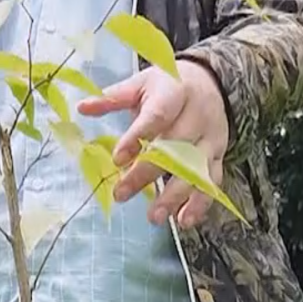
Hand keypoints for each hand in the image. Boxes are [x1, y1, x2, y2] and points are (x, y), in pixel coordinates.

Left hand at [76, 59, 229, 229]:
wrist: (209, 81)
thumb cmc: (167, 85)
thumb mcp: (140, 83)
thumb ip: (113, 98)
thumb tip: (82, 108)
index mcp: (176, 91)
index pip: (158, 116)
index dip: (138, 137)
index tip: (118, 159)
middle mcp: (198, 115)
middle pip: (175, 148)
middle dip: (147, 173)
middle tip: (122, 194)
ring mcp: (212, 137)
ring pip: (196, 169)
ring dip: (175, 196)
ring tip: (154, 216)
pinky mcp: (219, 155)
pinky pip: (212, 182)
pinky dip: (199, 203)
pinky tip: (183, 220)